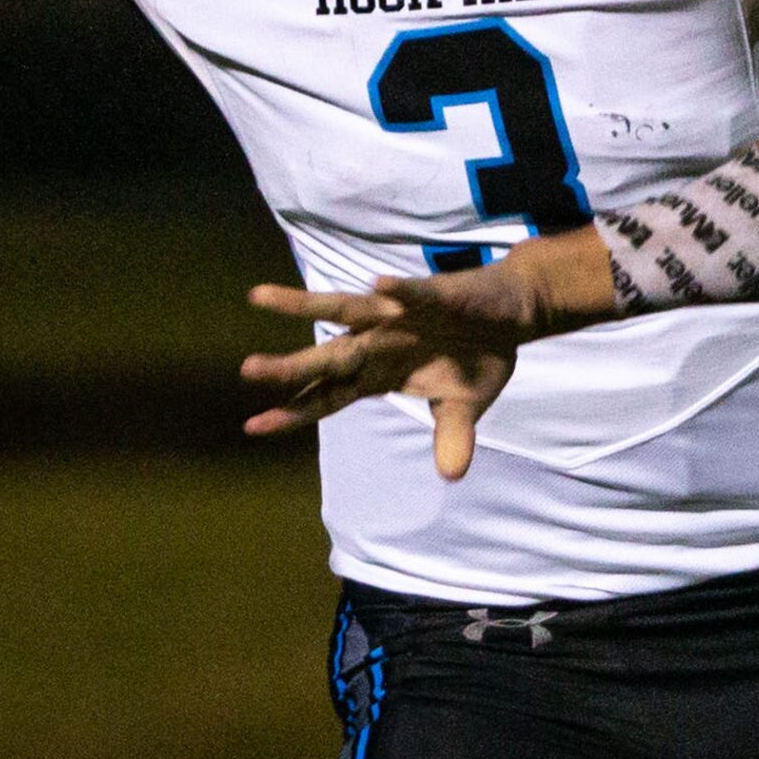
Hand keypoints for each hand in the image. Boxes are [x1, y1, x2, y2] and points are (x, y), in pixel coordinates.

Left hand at [239, 229, 618, 479]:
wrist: (511, 313)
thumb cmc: (476, 358)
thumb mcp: (465, 407)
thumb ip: (452, 436)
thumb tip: (451, 475)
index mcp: (379, 375)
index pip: (328, 397)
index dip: (294, 411)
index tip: (253, 426)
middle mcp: (377, 343)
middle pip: (326, 358)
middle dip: (290, 366)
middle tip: (248, 370)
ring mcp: (398, 315)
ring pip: (342, 308)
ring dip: (305, 304)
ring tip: (261, 298)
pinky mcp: (431, 293)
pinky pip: (413, 292)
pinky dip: (399, 289)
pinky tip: (380, 283)